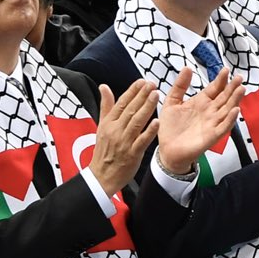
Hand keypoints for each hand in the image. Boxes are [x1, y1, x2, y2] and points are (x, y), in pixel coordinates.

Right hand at [89, 79, 159, 194]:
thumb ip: (105, 106)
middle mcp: (116, 130)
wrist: (101, 176)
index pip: (121, 103)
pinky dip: (149, 131)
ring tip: (156, 95)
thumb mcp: (101, 126)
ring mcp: (124, 142)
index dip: (132, 91)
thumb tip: (104, 86)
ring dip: (147, 108)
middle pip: (130, 110)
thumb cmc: (104, 151)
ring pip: (136, 122)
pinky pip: (141, 141)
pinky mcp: (132, 154)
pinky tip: (157, 122)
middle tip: (152, 84)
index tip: (142, 81)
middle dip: (142, 95)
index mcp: (108, 123)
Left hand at [156, 66, 243, 177]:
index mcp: (201, 102)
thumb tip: (187, 68)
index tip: (225, 70)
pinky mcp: (212, 136)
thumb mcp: (171, 102)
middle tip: (239, 77)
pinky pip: (224, 127)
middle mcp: (209, 112)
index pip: (214, 88)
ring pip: (227, 110)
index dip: (220, 80)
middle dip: (232, 87)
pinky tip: (235, 110)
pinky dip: (230, 119)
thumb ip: (179, 86)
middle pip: (224, 97)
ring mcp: (212, 123)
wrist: (167, 150)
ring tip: (241, 89)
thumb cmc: (170, 128)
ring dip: (235, 100)